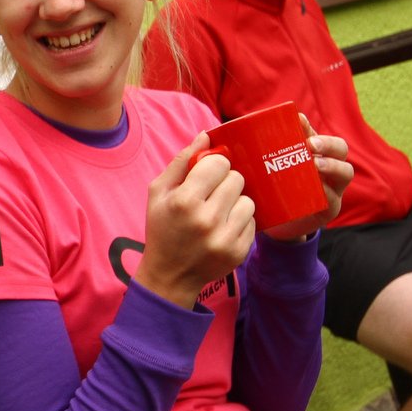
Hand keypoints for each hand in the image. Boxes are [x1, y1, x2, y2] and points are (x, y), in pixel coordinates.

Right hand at [133, 132, 255, 308]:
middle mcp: (206, 219)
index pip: (219, 164)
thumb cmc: (162, 227)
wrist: (170, 274)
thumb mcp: (159, 192)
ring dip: (235, 202)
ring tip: (219, 212)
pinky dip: (240, 222)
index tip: (207, 174)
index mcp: (184, 201)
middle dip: (225, 182)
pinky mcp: (239, 251)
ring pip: (248, 200)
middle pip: (237, 179)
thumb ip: (181, 161)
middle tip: (212, 194)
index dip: (214, 166)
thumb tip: (206, 136)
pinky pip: (252, 221)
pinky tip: (223, 228)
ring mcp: (225, 238)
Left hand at [262, 117, 352, 242]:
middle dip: (328, 143)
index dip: (311, 127)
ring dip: (332, 166)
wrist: (281, 224)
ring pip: (345, 172)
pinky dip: (327, 192)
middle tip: (310, 144)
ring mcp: (334, 188)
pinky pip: (334, 199)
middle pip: (341, 149)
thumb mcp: (273, 170)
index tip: (298, 121)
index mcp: (316, 154)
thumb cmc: (278, 190)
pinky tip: (318, 188)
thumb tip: (241, 133)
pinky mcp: (330, 209)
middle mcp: (330, 168)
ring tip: (316, 165)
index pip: (317, 132)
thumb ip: (266, 155)